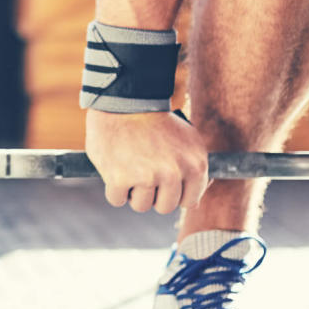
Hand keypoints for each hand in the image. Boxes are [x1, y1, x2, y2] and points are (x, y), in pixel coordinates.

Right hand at [84, 110, 208, 213]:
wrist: (125, 102)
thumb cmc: (156, 122)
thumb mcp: (187, 140)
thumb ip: (192, 170)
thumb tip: (192, 203)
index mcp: (195, 165)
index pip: (188, 201)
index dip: (174, 192)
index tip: (164, 180)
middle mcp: (173, 174)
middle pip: (164, 207)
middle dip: (154, 194)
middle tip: (144, 172)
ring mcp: (146, 177)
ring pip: (140, 205)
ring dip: (133, 191)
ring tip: (129, 167)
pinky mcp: (119, 179)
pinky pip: (117, 199)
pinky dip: (114, 189)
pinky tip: (115, 169)